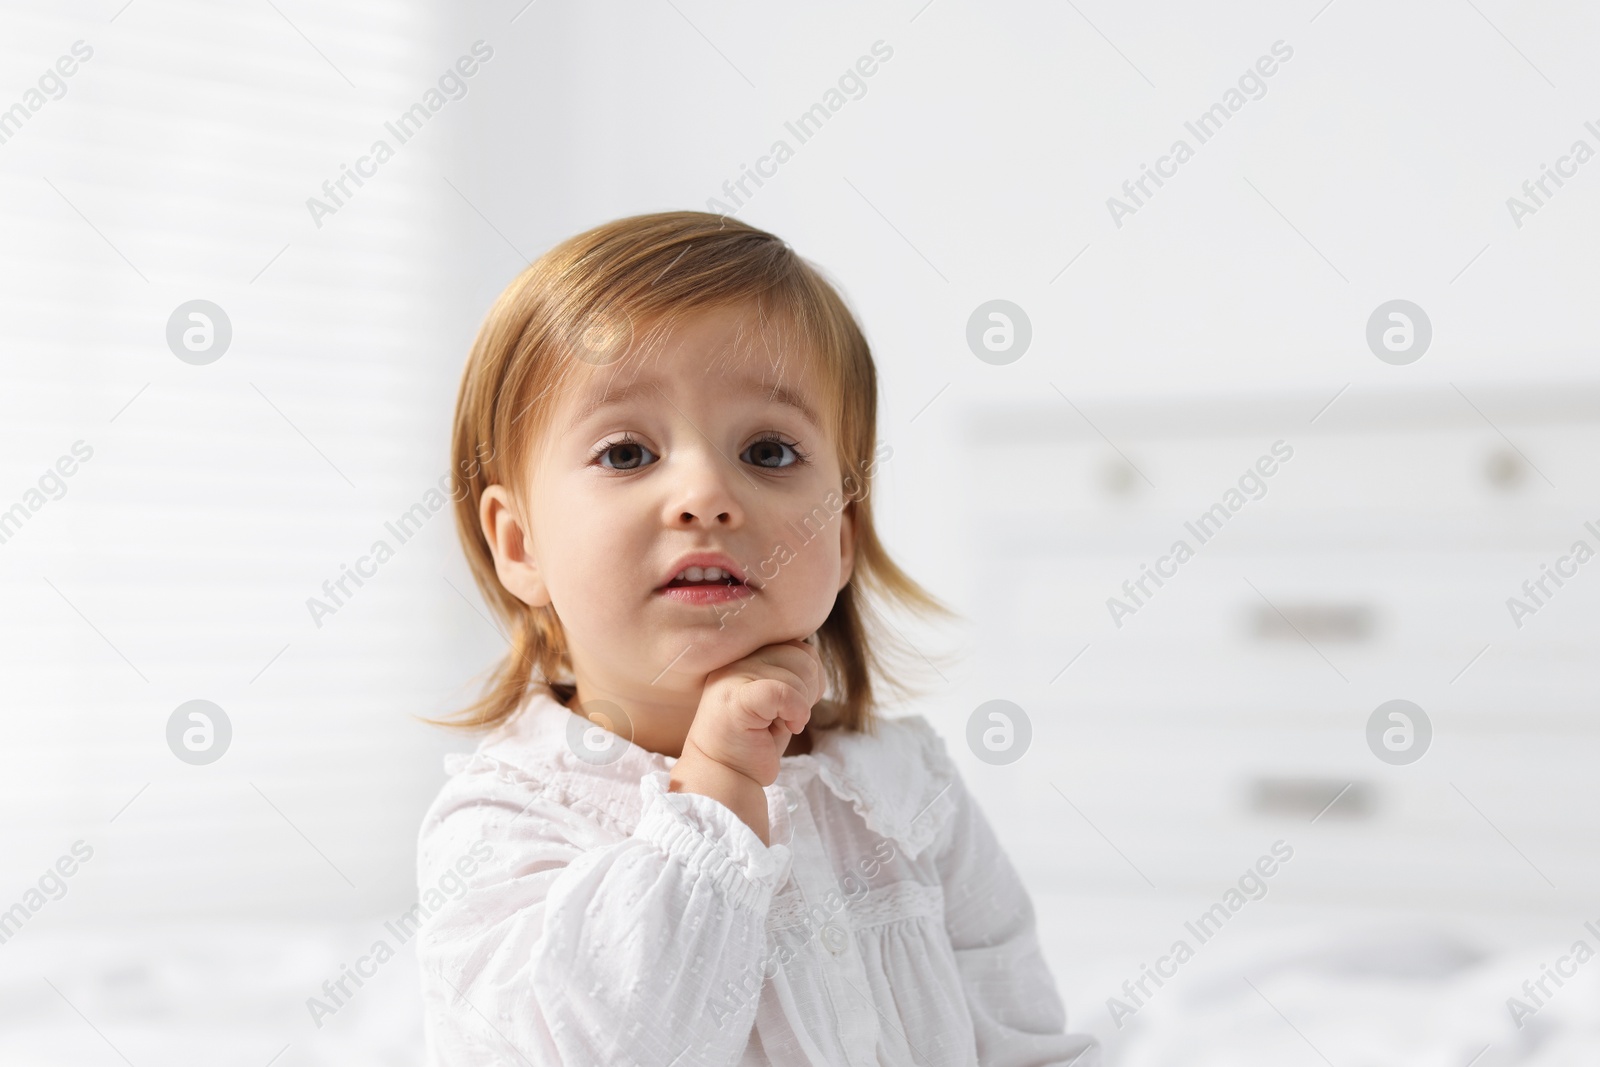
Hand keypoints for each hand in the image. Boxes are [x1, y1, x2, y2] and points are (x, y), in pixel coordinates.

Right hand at [681, 637, 824, 789]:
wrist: (725, 776)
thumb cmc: (753, 741)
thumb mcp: (775, 699)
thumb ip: (789, 673)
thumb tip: (814, 661)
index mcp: (747, 656)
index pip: (798, 647)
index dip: (810, 676)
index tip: (797, 704)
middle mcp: (738, 661)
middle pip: (802, 656)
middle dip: (810, 690)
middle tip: (790, 716)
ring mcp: (733, 677)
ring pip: (796, 675)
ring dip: (802, 705)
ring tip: (782, 723)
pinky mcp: (736, 700)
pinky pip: (783, 692)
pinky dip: (796, 711)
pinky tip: (789, 727)